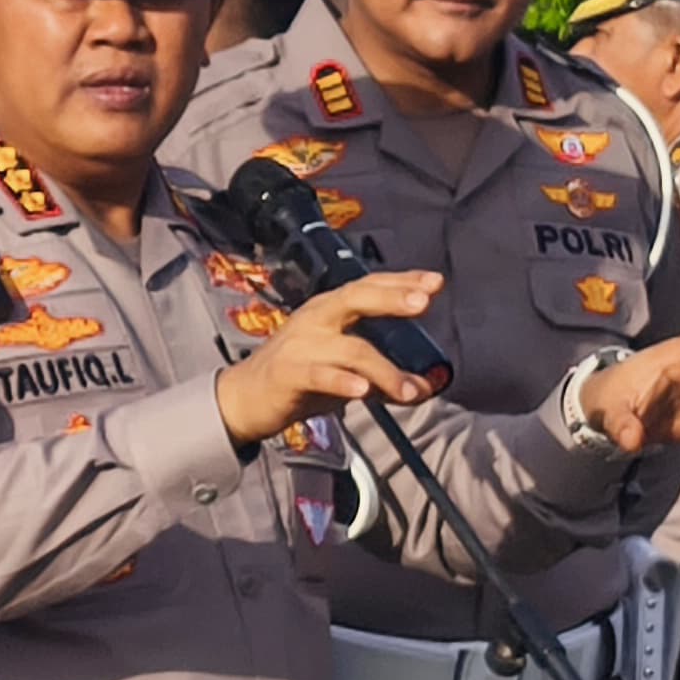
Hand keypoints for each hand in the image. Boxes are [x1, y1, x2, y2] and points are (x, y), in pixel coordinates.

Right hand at [216, 271, 446, 446]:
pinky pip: (320, 374)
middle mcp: (316, 318)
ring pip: (350, 348)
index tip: (435, 281)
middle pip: (356, 298)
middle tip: (422, 302)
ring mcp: (301, 345)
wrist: (244, 398)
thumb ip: (384, 376)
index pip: (369, 286)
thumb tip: (428, 386)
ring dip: (384, 369)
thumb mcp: (346, 373)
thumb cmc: (300, 378)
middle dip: (391, 298)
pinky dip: (343, 381)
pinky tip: (362, 389)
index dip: (401, 281)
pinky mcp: (288, 373)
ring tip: (408, 389)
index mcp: (330, 310)